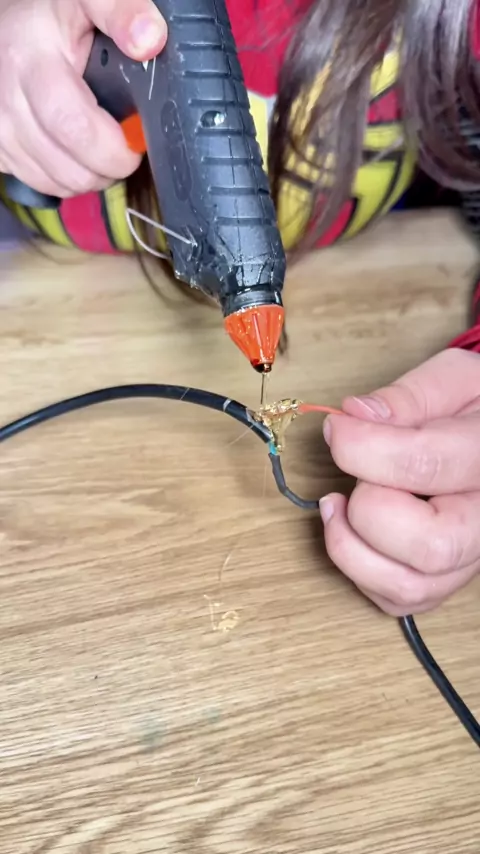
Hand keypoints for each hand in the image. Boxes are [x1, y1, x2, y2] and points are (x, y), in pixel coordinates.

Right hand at [0, 0, 165, 196]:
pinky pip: (35, 181)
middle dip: (106, 170)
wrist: (7, 24)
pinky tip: (74, 153)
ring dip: (87, 176)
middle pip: (66, 165)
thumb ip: (121, 11)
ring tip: (101, 149)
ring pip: (52, 180)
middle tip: (124, 152)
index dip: (112, 150)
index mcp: (31, 59)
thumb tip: (150, 40)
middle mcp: (6, 97)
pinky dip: (63, 178)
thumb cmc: (49, 12)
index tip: (133, 144)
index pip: (73, 126)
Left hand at [319, 349, 479, 615]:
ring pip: (408, 586)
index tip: (336, 429)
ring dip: (352, 547)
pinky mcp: (448, 578)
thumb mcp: (453, 381)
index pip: (425, 465)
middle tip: (355, 477)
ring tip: (338, 506)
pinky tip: (355, 530)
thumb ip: (407, 398)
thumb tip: (354, 416)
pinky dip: (361, 570)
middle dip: (369, 509)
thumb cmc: (477, 407)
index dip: (363, 448)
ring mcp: (471, 557)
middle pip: (427, 546)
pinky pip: (398, 600)